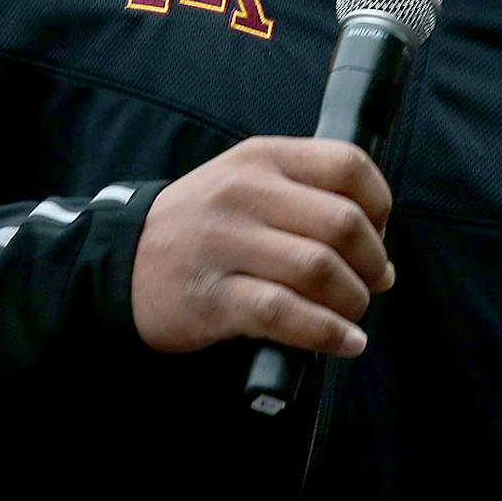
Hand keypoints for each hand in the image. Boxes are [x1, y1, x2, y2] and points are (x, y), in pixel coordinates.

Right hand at [131, 137, 394, 357]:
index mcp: (261, 158)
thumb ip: (305, 195)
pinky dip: (327, 333)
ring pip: (318, 269)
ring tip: (353, 313)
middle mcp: (243, 192)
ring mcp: (224, 243)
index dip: (380, 205)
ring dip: (353, 300)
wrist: (121, 263)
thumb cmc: (201, 225)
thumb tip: (378, 247)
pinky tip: (344, 342)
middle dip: (372, 262)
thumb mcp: (244, 181)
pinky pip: (285, 314)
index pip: (347, 165)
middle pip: (343, 223)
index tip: (376, 235)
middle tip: (371, 283)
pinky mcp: (212, 296)